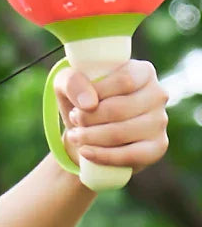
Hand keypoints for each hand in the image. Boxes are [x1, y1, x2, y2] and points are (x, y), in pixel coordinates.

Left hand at [52, 59, 168, 173]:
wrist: (86, 130)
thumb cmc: (80, 100)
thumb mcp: (66, 83)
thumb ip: (71, 81)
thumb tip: (88, 104)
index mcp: (142, 71)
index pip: (124, 81)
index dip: (96, 93)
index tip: (78, 104)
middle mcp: (157, 94)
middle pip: (119, 109)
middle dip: (88, 118)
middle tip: (74, 119)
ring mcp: (160, 121)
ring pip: (121, 132)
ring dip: (90, 137)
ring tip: (76, 135)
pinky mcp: (157, 147)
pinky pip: (130, 155)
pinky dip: (102, 155)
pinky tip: (85, 152)